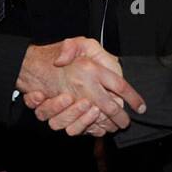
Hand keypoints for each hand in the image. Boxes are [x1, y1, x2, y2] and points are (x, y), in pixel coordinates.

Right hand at [15, 38, 143, 136]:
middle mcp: (84, 86)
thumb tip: (110, 61)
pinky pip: (79, 125)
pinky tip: (96, 128)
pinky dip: (89, 128)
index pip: (119, 85)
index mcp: (91, 69)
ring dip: (107, 124)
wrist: (31, 67)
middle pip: (111, 107)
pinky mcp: (64, 112)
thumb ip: (95, 48)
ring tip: (114, 126)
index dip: (133, 97)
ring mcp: (73, 101)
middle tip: (126, 122)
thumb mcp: (78, 42)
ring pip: (96, 118)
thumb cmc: (56, 54)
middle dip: (121, 117)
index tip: (141, 107)